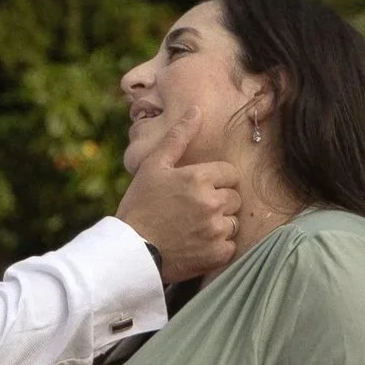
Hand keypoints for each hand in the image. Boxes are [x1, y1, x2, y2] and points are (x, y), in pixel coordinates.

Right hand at [119, 109, 241, 285]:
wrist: (129, 250)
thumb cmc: (139, 204)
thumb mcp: (154, 165)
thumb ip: (179, 137)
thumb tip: (196, 110)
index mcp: (199, 178)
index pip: (230, 173)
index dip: (215, 180)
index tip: (197, 189)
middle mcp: (212, 203)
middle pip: (234, 197)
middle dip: (219, 201)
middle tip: (192, 209)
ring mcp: (215, 230)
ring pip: (233, 222)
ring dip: (219, 224)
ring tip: (193, 227)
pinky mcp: (216, 255)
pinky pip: (230, 246)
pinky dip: (218, 246)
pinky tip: (197, 244)